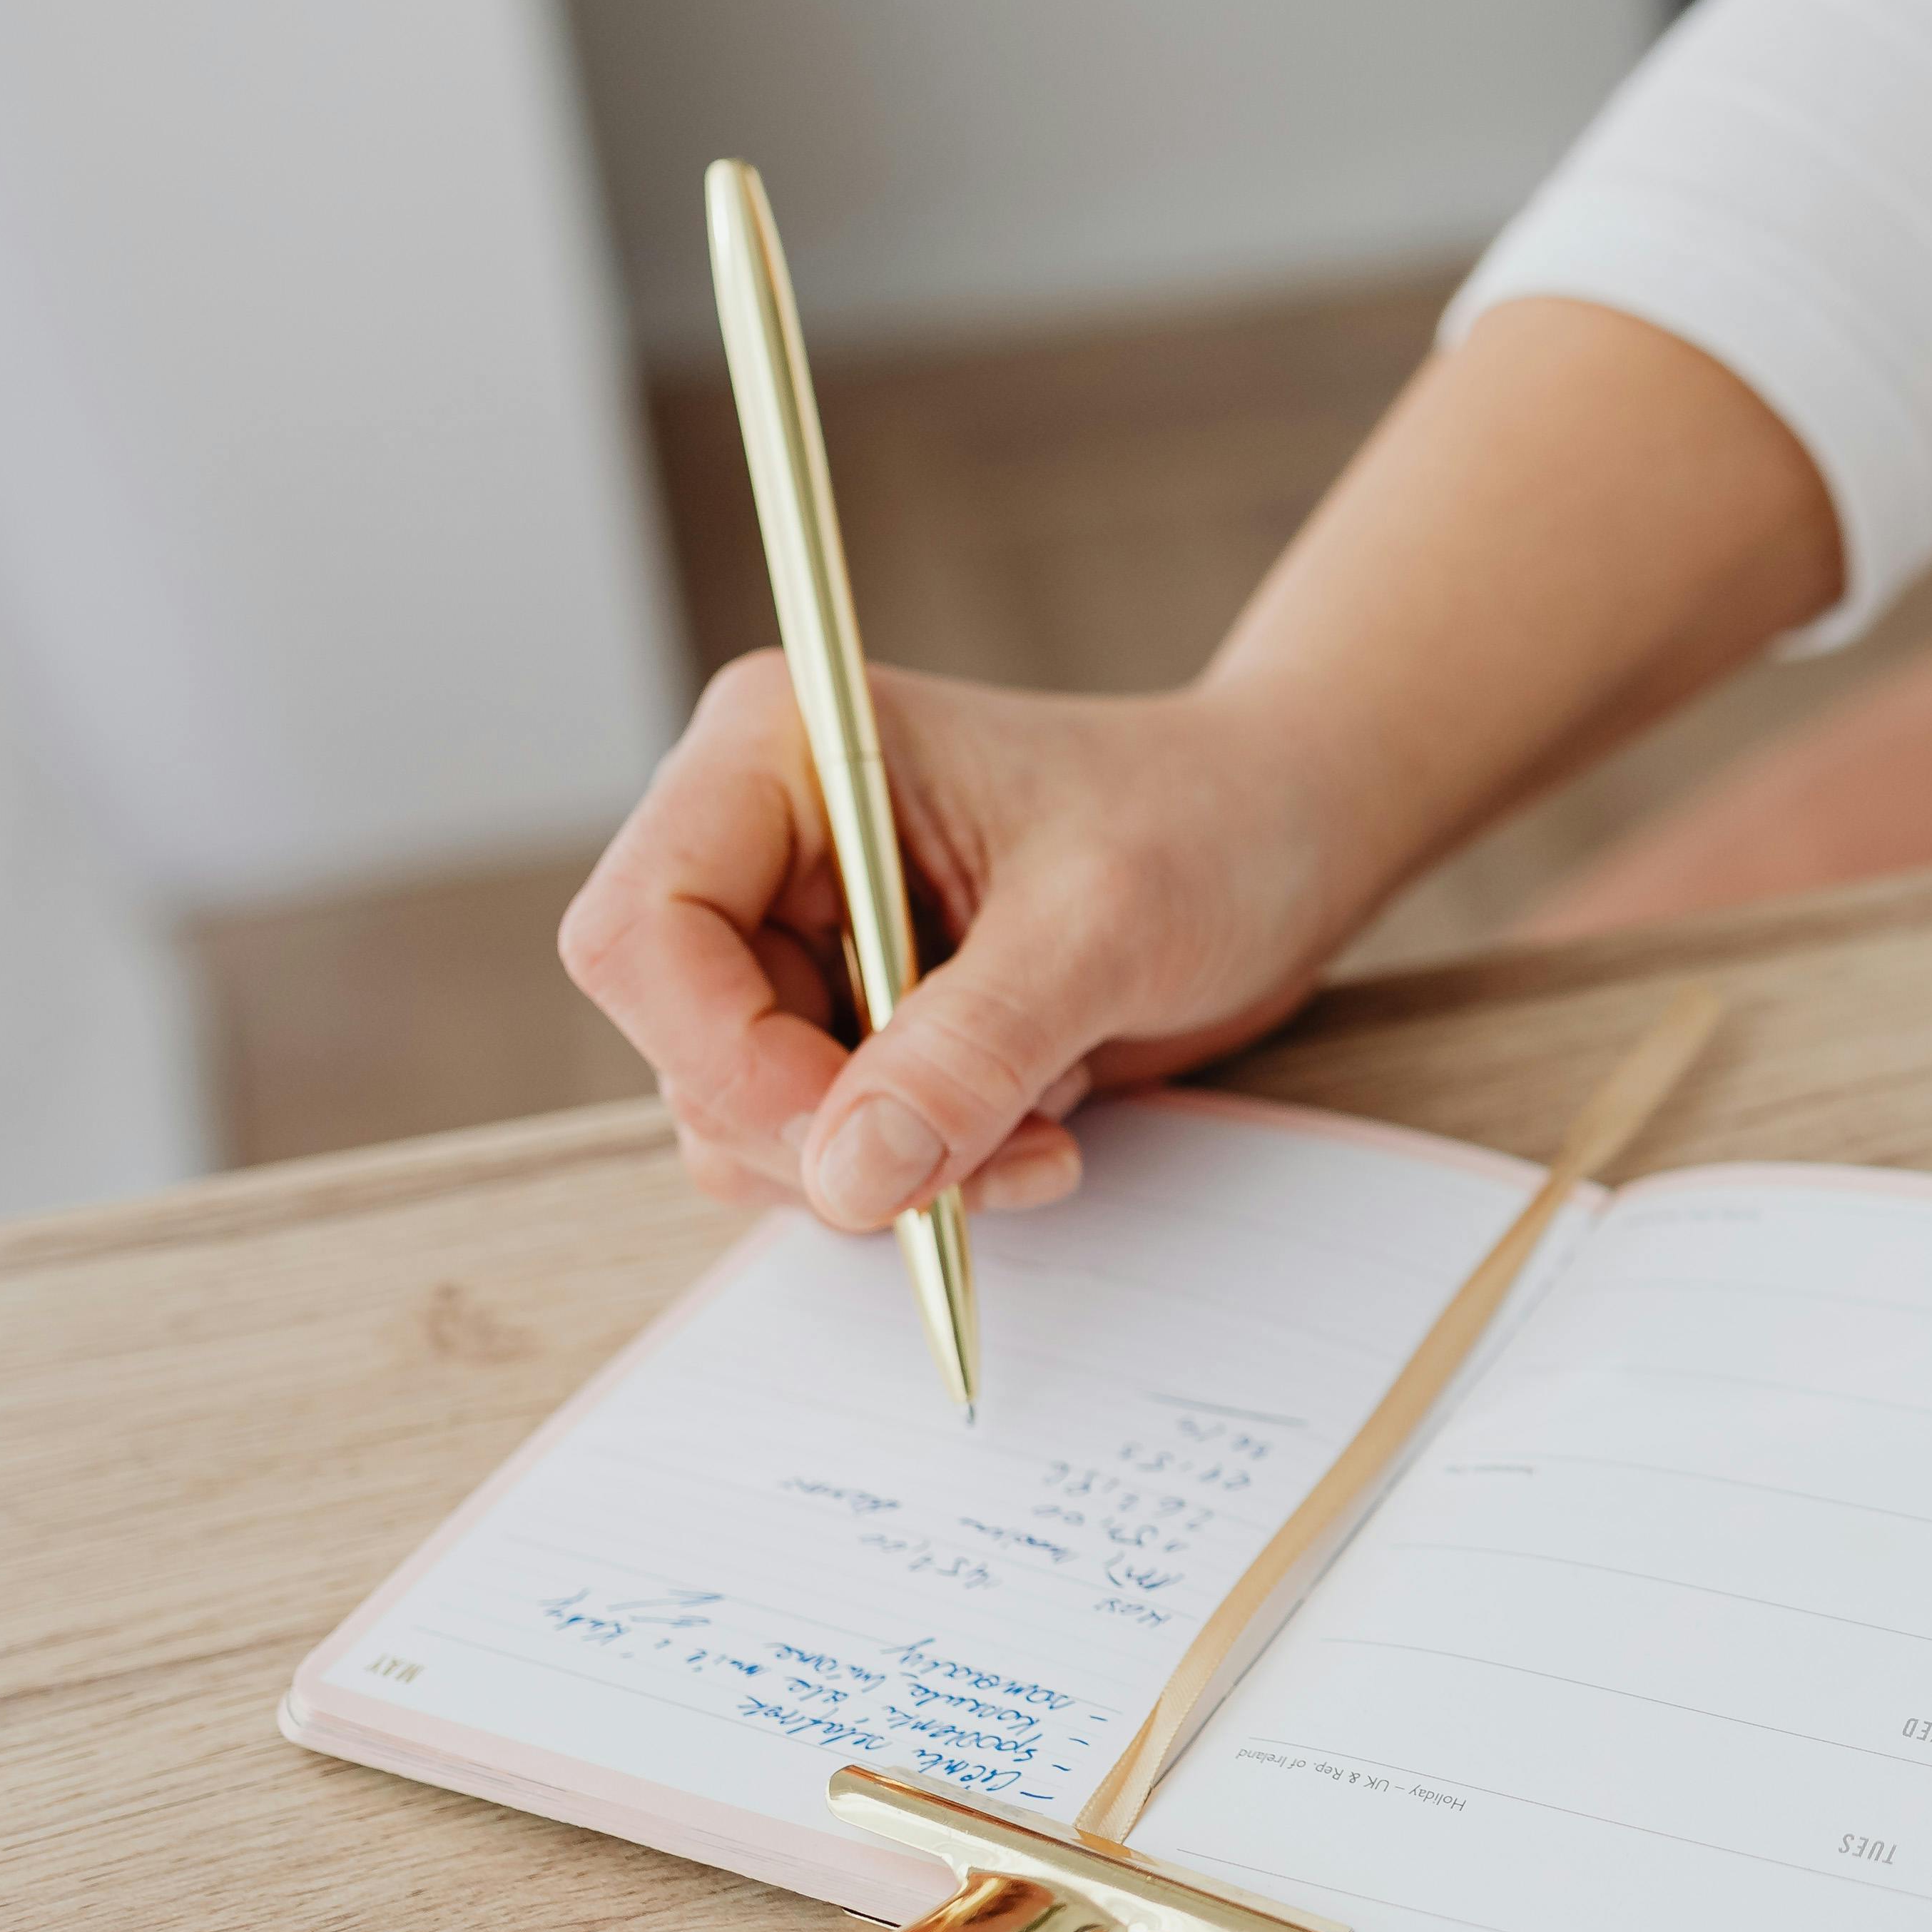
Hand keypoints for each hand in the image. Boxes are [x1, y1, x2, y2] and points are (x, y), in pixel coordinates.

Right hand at [559, 658, 1380, 1227]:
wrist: (1289, 837)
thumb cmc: (1210, 821)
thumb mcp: (1104, 926)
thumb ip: (973, 1049)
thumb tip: (851, 1176)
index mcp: (780, 754)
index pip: (642, 934)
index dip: (724, 1057)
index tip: (857, 1137)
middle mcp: (760, 847)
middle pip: (685, 1049)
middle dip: (829, 1136)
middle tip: (990, 1153)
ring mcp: (803, 944)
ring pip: (748, 1123)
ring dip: (893, 1169)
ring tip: (1043, 1129)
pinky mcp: (856, 1026)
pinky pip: (829, 1152)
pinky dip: (927, 1174)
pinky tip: (1040, 1128)